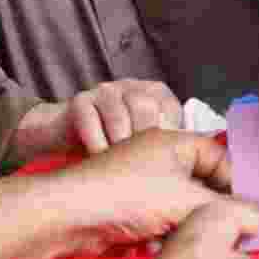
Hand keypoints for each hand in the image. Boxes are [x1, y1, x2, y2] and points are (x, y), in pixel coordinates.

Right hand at [13, 79, 183, 161]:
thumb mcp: (145, 142)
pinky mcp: (80, 100)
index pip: (170, 109)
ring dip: (118, 144)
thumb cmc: (114, 145)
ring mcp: (106, 90)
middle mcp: (133, 86)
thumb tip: (192, 171)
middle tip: (140, 168)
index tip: (164, 163)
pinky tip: (98, 159)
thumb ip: (167, 146)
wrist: (66, 136)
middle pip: (145, 107)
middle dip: (142, 141)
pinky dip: (95, 142)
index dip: (168, 137)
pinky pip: (90, 119)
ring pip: (118, 113)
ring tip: (119, 167)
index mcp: (156, 93)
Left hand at [53, 128, 231, 253]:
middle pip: (199, 181)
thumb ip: (228, 209)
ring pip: (177, 203)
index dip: (234, 181)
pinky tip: (152, 244)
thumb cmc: (132, 196)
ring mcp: (138, 179)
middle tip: (218, 230)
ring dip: (181, 224)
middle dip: (207, 208)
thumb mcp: (188, 202)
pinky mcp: (122, 203)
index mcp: (174, 141)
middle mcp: (157, 155)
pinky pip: (155, 216)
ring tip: (179, 238)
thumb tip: (257, 219)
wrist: (69, 215)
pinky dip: (159, 231)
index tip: (242, 209)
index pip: (218, 155)